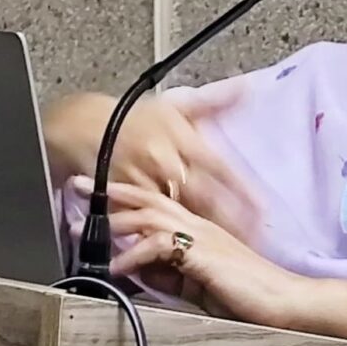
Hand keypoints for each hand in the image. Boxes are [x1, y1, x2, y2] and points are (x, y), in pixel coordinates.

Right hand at [45, 87, 256, 234]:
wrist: (82, 125)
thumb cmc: (131, 117)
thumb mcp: (173, 104)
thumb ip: (212, 102)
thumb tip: (244, 89)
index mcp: (182, 138)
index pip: (221, 167)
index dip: (242, 190)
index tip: (264, 210)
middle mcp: (166, 160)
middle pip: (204, 197)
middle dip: (228, 221)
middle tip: (252, 241)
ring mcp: (144, 181)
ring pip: (177, 214)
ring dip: (200, 235)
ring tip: (223, 255)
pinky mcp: (124, 198)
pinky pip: (146, 222)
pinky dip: (163, 239)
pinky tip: (180, 256)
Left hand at [98, 179, 304, 327]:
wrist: (284, 302)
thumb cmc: (248, 297)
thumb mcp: (198, 286)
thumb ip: (170, 276)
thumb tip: (140, 271)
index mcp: (200, 229)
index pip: (157, 203)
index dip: (125, 196)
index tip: (97, 192)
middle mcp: (199, 225)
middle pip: (148, 198)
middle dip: (109, 193)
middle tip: (78, 186)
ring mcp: (202, 237)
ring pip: (151, 215)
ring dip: (115, 219)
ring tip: (85, 225)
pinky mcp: (203, 254)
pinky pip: (160, 246)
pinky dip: (134, 255)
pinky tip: (118, 266)